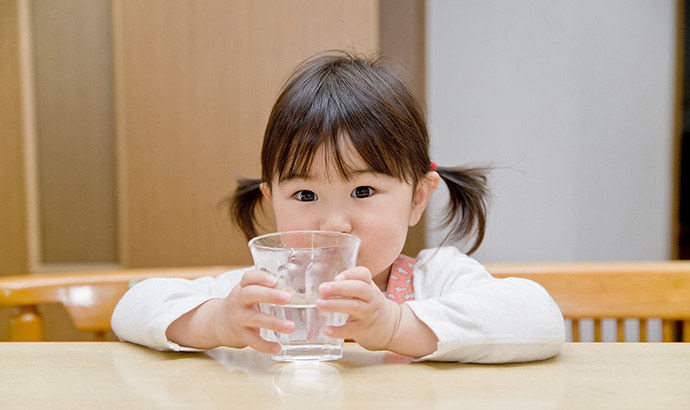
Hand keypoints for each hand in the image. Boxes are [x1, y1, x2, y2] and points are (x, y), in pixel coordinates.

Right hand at [166, 269, 294, 352]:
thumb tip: (295, 290)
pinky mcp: (240, 335)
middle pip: (251, 294)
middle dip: (269, 295)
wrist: (218, 322)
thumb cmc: (242, 303)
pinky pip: (253, 341)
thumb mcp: (250, 291)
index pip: (249, 278)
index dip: (261, 277)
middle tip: (288, 298)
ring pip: (254, 319)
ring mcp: (238, 318)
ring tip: (290, 326)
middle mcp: (238, 301)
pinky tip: (278, 347)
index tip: (275, 280)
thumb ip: (269, 289)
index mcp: (243, 287)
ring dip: (273, 323)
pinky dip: (265, 345)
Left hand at [316, 267, 401, 351]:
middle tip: (322, 288)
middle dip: (340, 288)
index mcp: (369, 286)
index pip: (364, 275)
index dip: (350, 274)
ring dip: (336, 305)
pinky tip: (327, 330)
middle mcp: (370, 298)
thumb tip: (316, 288)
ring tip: (319, 304)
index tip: (337, 276)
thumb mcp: (366, 291)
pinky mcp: (363, 330)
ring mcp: (367, 314)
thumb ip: (347, 286)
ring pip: (354, 307)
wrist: (391, 327)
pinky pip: (350, 330)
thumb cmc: (370, 305)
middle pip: (359, 289)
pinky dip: (338, 331)